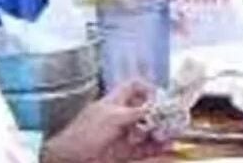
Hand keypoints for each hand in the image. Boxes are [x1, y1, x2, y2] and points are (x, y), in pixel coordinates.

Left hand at [40, 81, 167, 162]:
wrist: (68, 160)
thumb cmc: (85, 134)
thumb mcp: (113, 117)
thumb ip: (137, 112)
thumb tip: (158, 106)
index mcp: (114, 102)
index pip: (134, 87)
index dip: (148, 89)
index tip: (162, 97)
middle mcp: (120, 116)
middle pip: (146, 111)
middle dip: (161, 113)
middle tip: (174, 118)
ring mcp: (123, 135)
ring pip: (147, 130)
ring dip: (162, 130)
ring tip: (173, 133)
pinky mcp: (124, 152)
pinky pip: (144, 148)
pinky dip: (156, 147)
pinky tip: (167, 145)